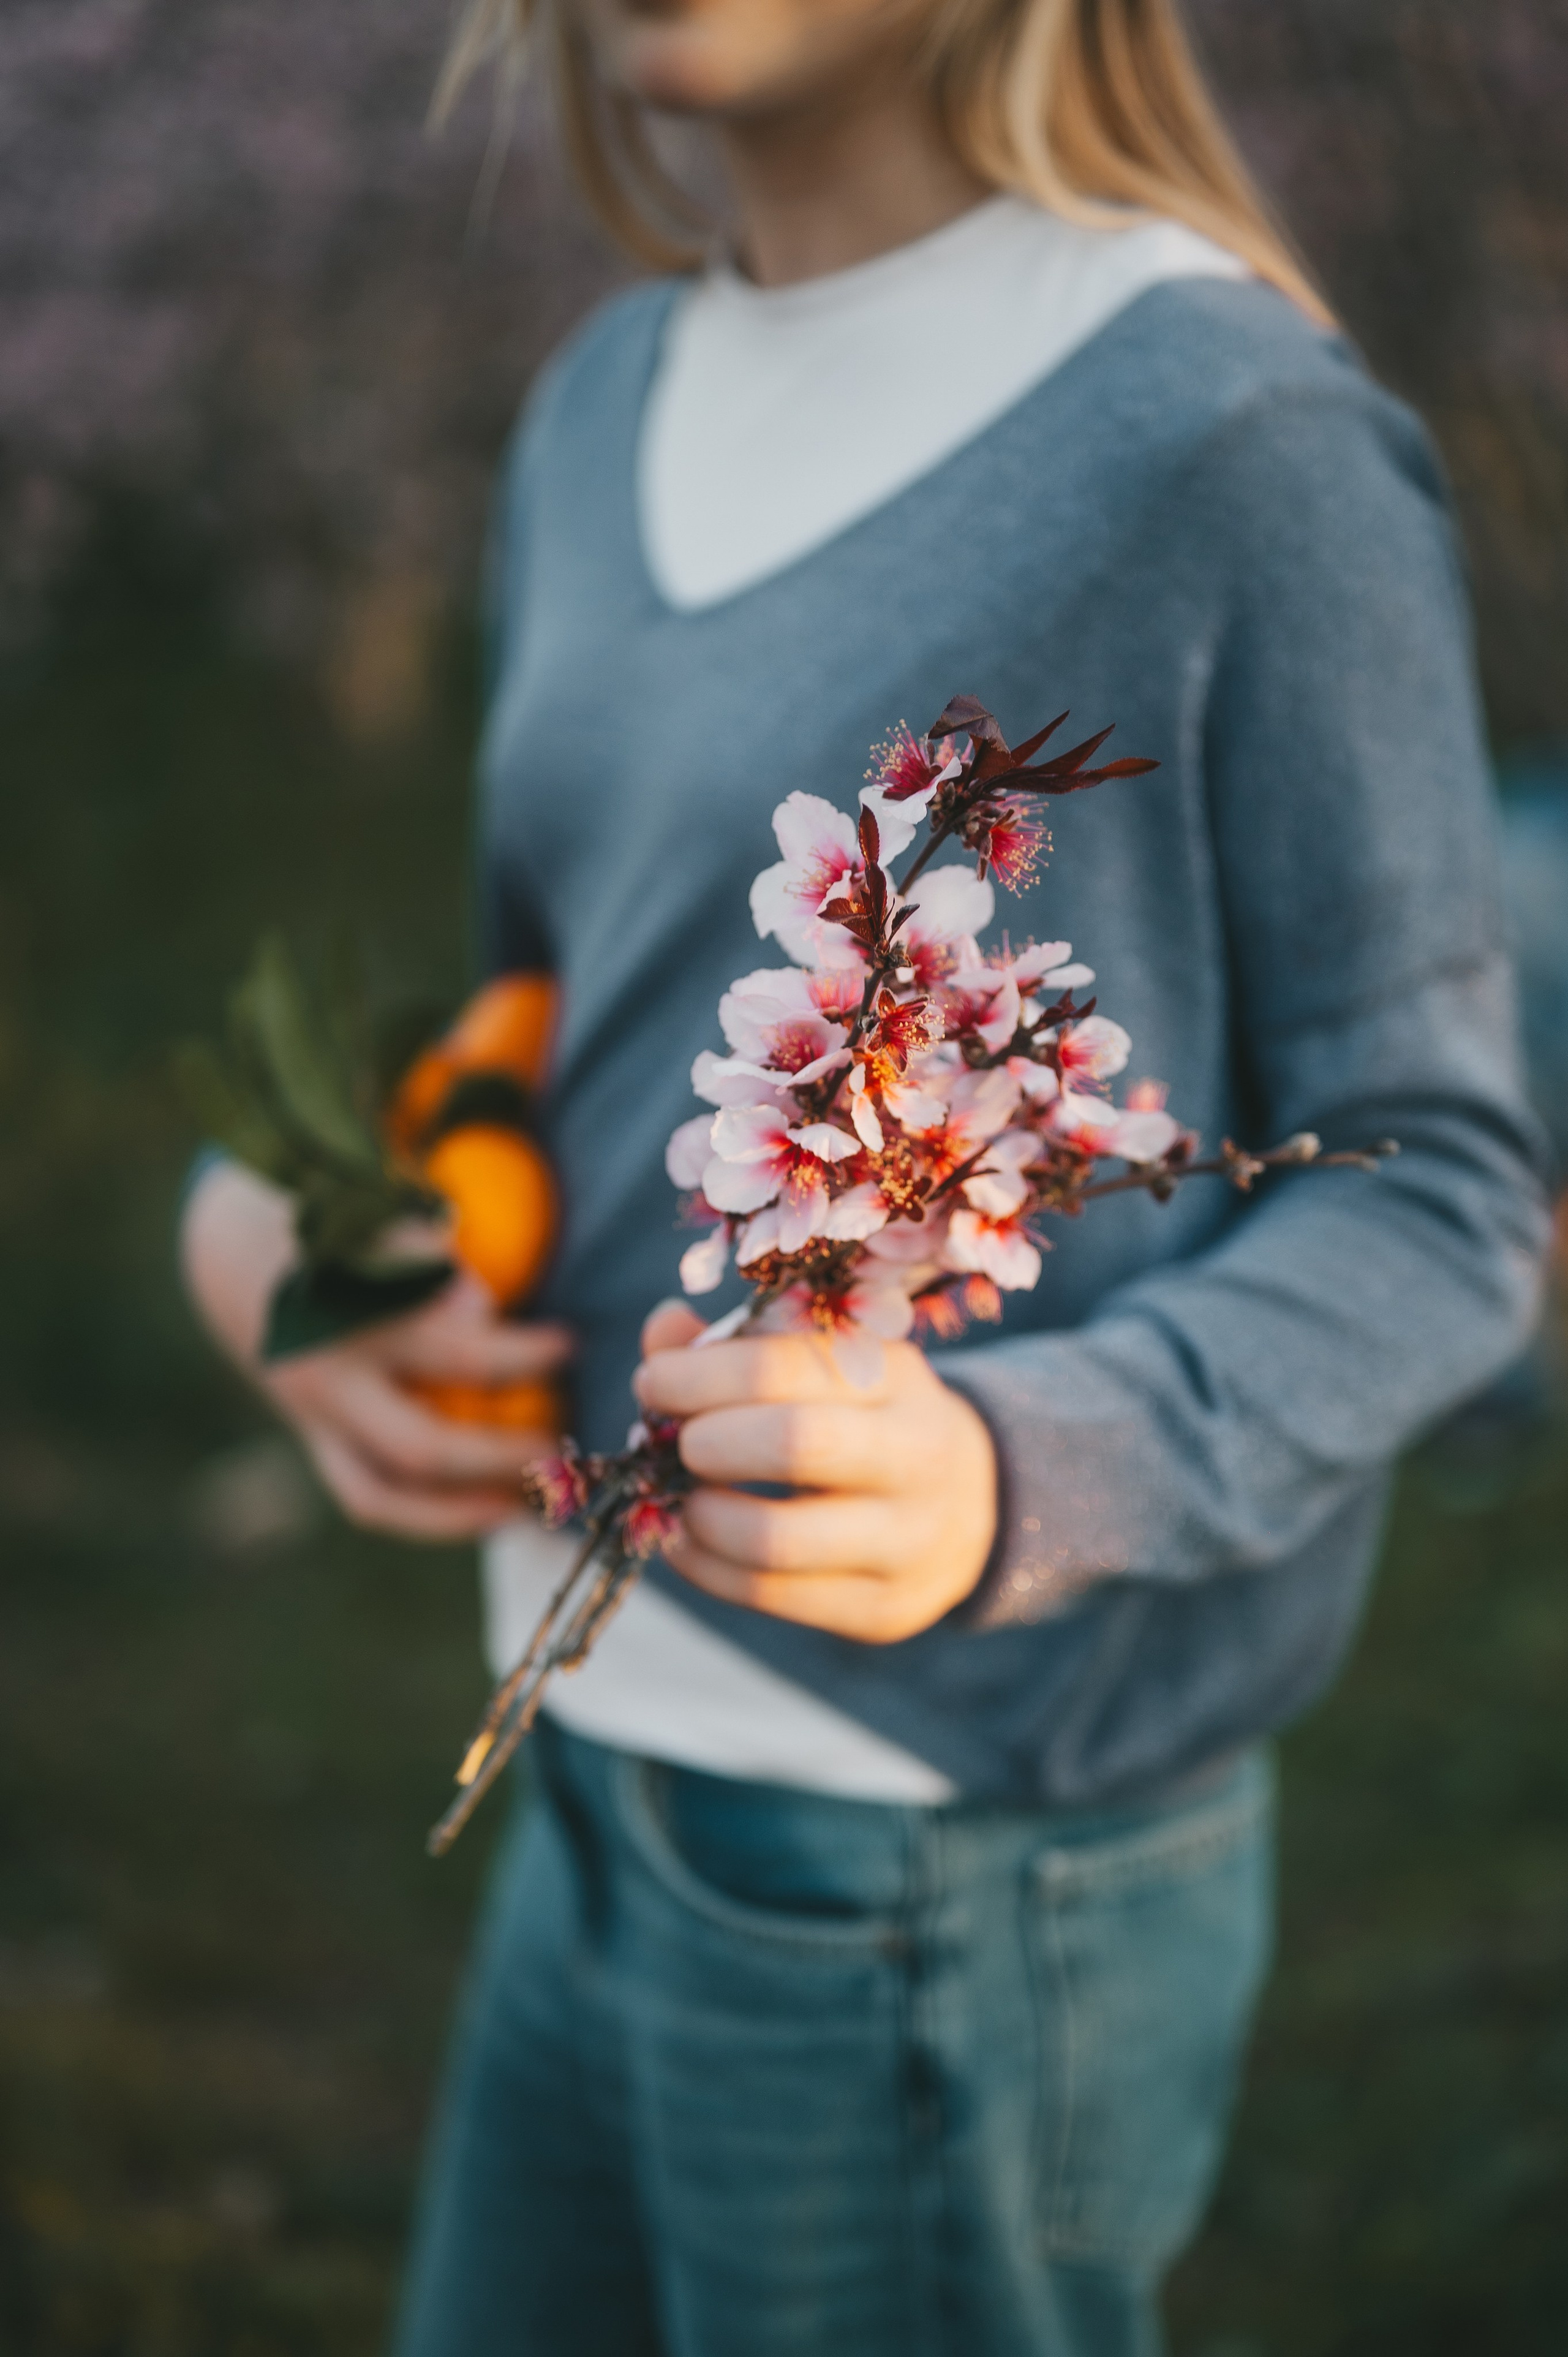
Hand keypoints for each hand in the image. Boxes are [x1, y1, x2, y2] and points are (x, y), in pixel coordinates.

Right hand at [181, 1160, 571, 1540]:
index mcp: (343, 1311)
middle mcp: (324, 1377)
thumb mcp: (370, 1210)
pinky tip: (493, 1509)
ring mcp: (311, 1418)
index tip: (569, 1348)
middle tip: (562, 1446)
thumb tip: (477, 1310)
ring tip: (530, 1507)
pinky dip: (429, 1513)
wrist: (235, 1249)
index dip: (516, 1356)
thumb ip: (422, 1248)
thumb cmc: (334, 1219)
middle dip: (498, 1456)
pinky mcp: (314, 1439)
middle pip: (419, 1447)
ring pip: (383, 1492)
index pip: (443, 1352)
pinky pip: (369, 1494)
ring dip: (461, 1511)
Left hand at [633, 1301, 996, 1642]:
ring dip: (697, 1515)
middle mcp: (915, 1455)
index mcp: (896, 1376)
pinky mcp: (881, 1610)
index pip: (782, 1366)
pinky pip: (768, 1595)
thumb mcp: (827, 1365)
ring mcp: (905, 1542)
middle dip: (704, 1441)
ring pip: (773, 1539)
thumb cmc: (867, 1418)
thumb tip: (662, 1336)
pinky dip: (704, 1567)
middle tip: (673, 1441)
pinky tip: (686, 1540)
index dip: (698, 1374)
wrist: (971, 1505)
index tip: (653, 1382)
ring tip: (674, 1496)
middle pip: (791, 1443)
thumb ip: (741, 1345)